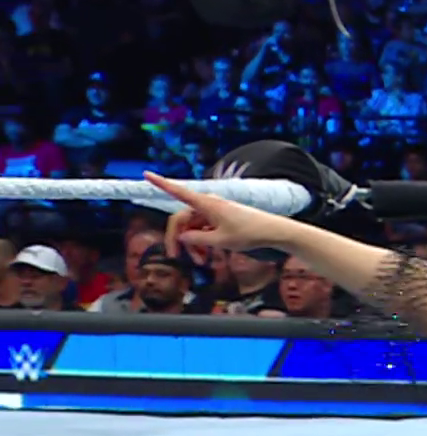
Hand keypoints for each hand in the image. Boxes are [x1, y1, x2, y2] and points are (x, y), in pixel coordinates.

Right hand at [145, 173, 294, 259]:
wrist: (271, 231)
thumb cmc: (248, 233)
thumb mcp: (220, 241)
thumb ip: (197, 239)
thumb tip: (182, 237)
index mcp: (205, 204)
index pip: (178, 192)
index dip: (161, 183)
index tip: (146, 174)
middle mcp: (207, 205)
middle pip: (181, 220)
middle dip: (178, 239)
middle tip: (176, 257)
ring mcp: (212, 212)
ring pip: (192, 228)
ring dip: (192, 245)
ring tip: (201, 261)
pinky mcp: (218, 220)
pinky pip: (202, 230)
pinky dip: (202, 243)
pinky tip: (206, 256)